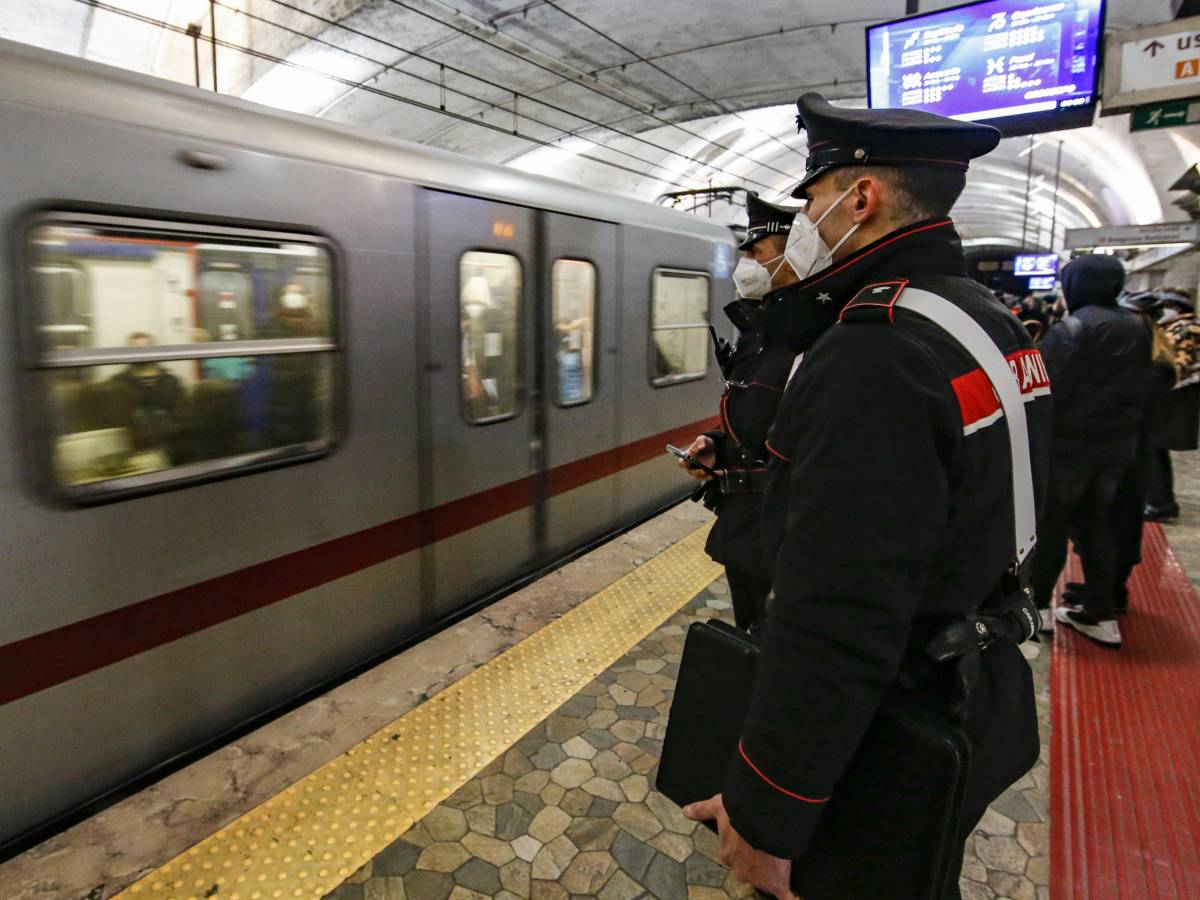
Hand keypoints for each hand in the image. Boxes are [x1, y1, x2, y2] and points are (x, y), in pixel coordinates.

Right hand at [680, 435, 718, 480]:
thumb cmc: (705, 443)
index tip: (690, 462)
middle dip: (698, 472)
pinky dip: (716, 475)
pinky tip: (722, 472)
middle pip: (692, 472)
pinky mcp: (706, 474)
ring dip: (709, 475)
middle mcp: (691, 466)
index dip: (684, 463)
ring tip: (717, 472)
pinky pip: (710, 476)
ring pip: (701, 476)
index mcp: (687, 457)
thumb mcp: (703, 439)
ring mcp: (698, 471)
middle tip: (704, 470)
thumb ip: (700, 441)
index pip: (682, 463)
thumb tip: (700, 447)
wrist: (713, 447)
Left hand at [683, 794, 798, 898]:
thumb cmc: (739, 814)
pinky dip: (789, 897)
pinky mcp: (776, 882)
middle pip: (748, 871)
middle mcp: (740, 870)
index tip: (750, 842)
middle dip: (756, 863)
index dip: (742, 850)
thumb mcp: (717, 807)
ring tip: (781, 862)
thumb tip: (685, 811)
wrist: (762, 821)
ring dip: (771, 874)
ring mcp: (759, 878)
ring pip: (764, 880)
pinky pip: (784, 894)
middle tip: (766, 849)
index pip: (733, 856)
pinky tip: (794, 897)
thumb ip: (701, 810)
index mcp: (727, 854)